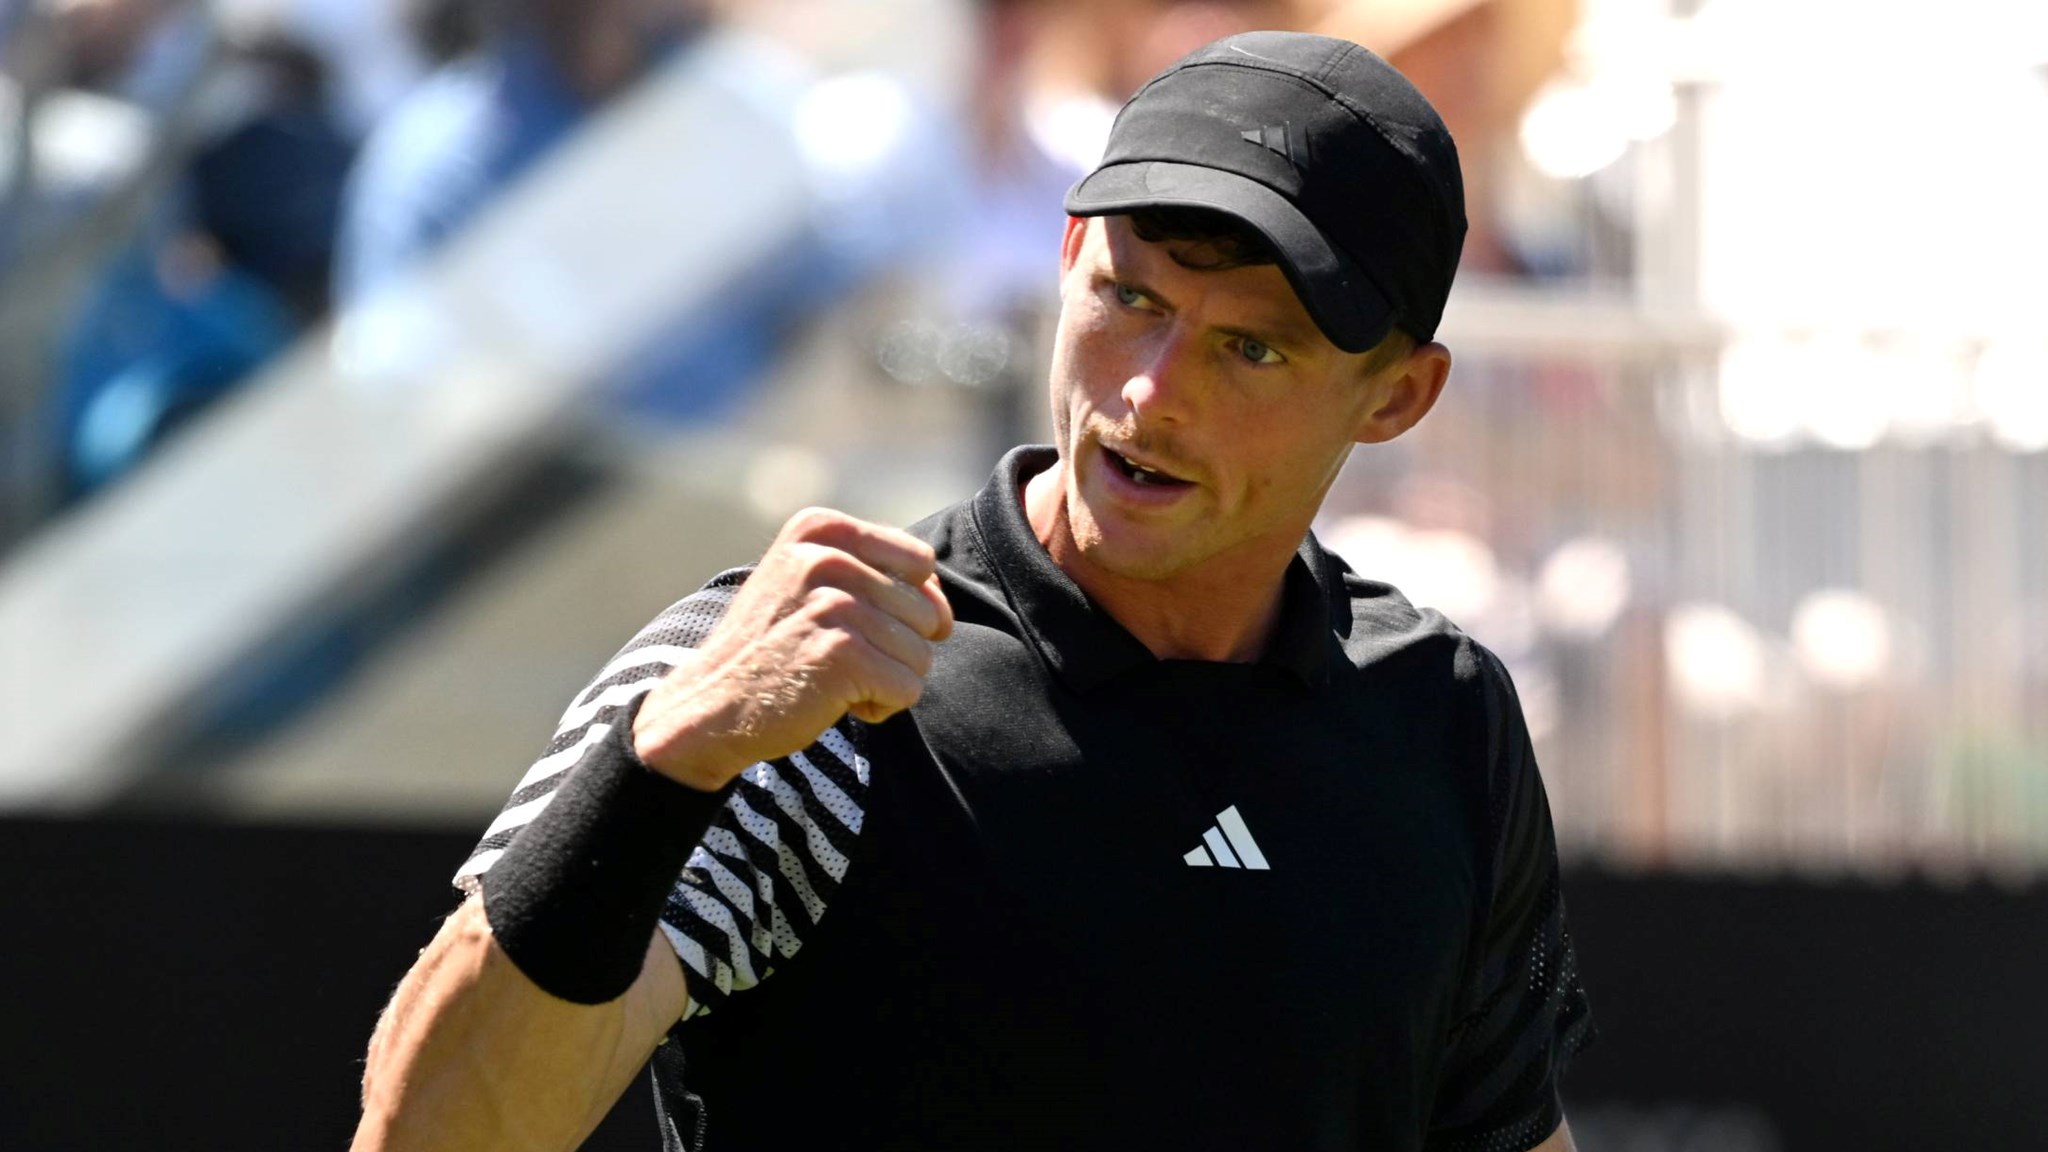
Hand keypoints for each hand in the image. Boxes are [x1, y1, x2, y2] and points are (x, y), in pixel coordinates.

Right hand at [631, 507, 953, 790]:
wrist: (709, 706)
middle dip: (894, 648)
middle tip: (834, 657)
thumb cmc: (772, 648)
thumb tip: (943, 600)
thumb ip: (874, 574)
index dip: (905, 604)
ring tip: (831, 678)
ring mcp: (833, 603)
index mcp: (821, 528)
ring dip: (885, 680)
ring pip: (922, 654)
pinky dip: (881, 706)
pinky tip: (834, 701)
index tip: (852, 623)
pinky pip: (909, 688)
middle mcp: (827, 556)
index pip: (920, 562)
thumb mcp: (808, 585)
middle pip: (927, 611)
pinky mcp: (842, 653)